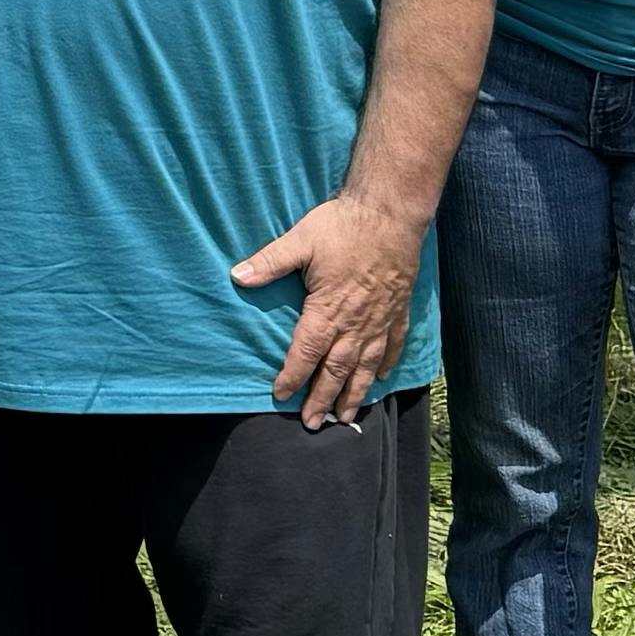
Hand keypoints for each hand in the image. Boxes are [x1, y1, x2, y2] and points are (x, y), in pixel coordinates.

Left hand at [242, 188, 424, 426]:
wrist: (391, 212)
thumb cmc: (343, 225)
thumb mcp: (300, 240)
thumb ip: (269, 262)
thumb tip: (236, 276)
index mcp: (328, 309)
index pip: (306, 352)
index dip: (292, 375)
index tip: (280, 395)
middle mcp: (355, 322)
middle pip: (336, 369)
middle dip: (323, 398)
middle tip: (312, 423)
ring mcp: (380, 318)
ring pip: (365, 365)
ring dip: (354, 393)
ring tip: (346, 417)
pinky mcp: (398, 309)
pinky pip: (392, 345)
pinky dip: (384, 364)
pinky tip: (379, 379)